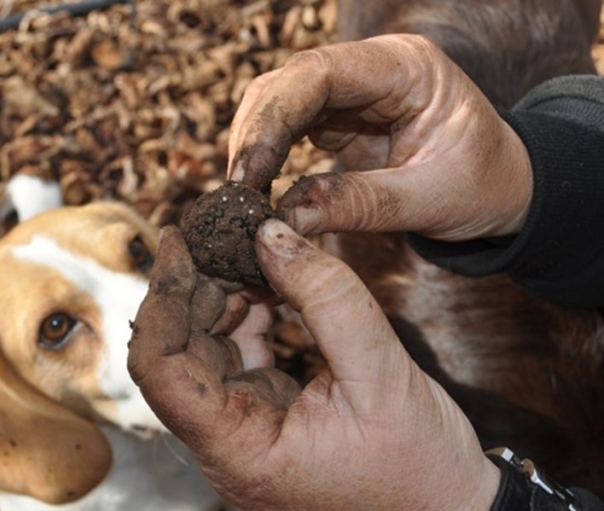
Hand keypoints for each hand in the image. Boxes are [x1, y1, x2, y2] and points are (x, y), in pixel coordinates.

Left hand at [128, 222, 499, 509]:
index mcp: (238, 450)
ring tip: (252, 249)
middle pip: (179, 351)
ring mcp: (244, 429)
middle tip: (226, 232)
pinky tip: (269, 281)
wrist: (448, 509)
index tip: (178, 241)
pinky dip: (248, 314)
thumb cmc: (420, 466)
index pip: (160, 369)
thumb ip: (328, 298)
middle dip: (197, 285)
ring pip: (205, 348)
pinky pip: (238, 354)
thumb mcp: (382, 374)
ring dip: (223, 295)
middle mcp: (227, 444)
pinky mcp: (265, 414)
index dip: (160, 299)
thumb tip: (271, 235)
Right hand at [228, 34, 532, 241]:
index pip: (318, 73)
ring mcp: (354, 89)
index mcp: (406, 67)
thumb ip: (359, 204)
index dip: (273, 118)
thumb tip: (284, 222)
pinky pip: (289, 127)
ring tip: (241, 196)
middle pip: (289, 83)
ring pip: (280, 101)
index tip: (249, 173)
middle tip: (235, 193)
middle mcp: (373, 68)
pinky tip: (257, 187)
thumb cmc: (485, 186)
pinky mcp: (341, 115)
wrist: (505, 189)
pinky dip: (267, 156)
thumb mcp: (431, 200)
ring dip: (254, 145)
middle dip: (255, 134)